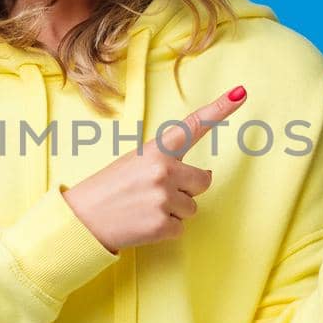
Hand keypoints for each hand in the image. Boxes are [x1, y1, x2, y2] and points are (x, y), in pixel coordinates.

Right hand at [63, 85, 247, 253]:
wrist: (81, 220)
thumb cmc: (109, 189)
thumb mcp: (134, 162)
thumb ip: (169, 163)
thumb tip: (206, 175)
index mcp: (155, 150)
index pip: (193, 125)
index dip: (220, 108)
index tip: (241, 92)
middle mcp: (163, 170)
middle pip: (203, 181)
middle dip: (187, 189)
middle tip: (155, 194)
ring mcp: (163, 198)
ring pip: (192, 207)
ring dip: (173, 211)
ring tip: (144, 209)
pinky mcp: (162, 225)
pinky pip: (181, 228)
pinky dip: (165, 230)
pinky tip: (143, 224)